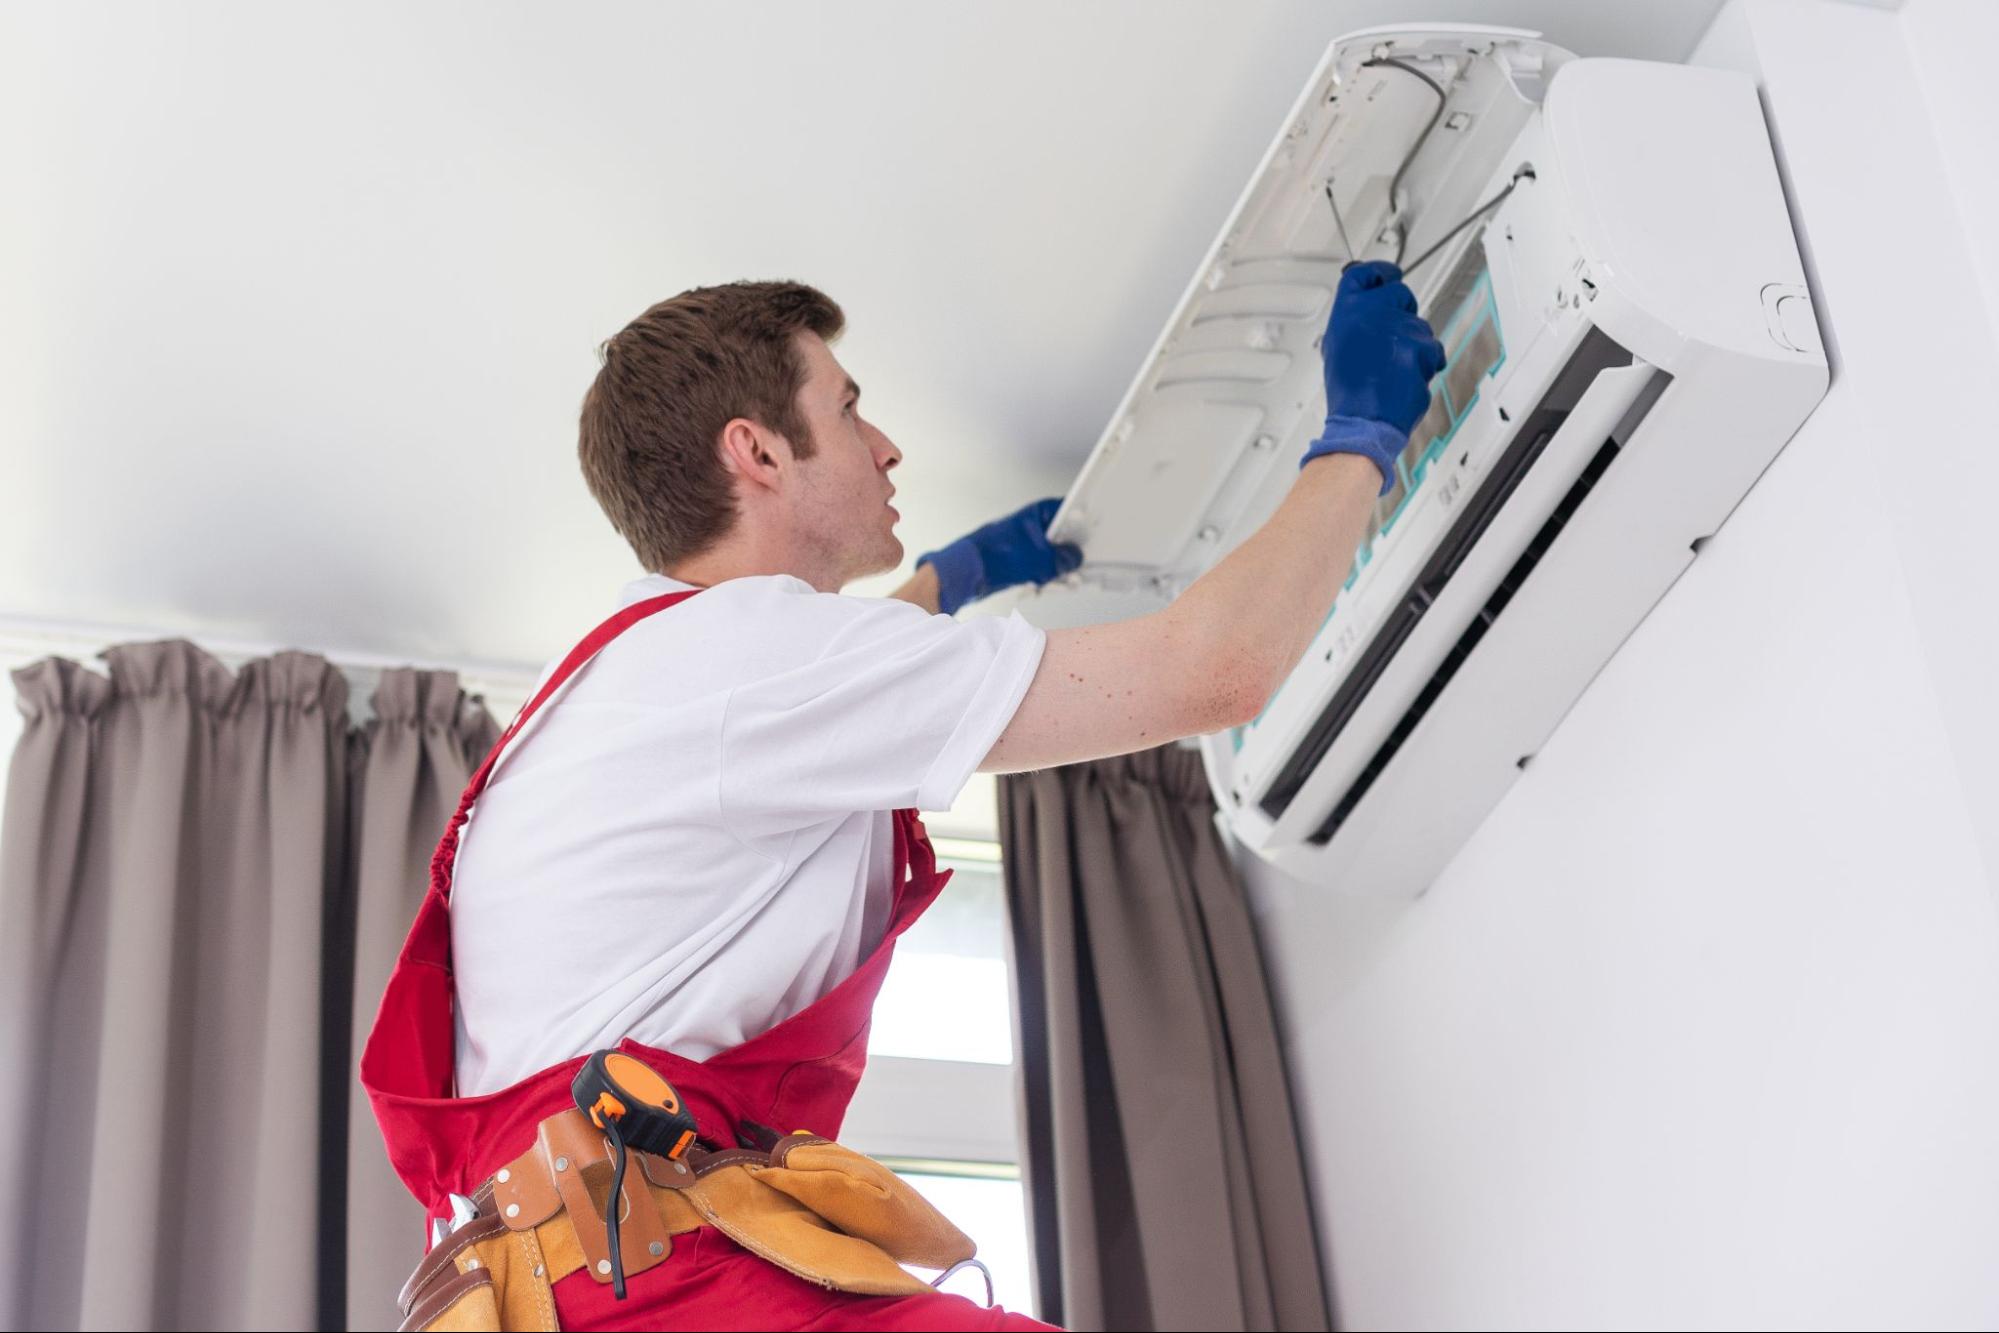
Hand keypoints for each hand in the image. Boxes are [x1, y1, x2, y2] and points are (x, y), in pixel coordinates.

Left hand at [917, 497, 1082, 614]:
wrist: (967, 572)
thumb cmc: (997, 555)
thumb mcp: (1041, 558)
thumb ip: (1065, 558)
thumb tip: (1076, 558)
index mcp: (1039, 513)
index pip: (1070, 510)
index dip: (1084, 521)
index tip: (1097, 532)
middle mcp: (1034, 525)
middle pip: (1065, 535)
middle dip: (1072, 553)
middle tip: (1080, 565)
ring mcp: (1027, 543)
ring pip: (1054, 554)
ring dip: (1059, 569)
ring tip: (1061, 580)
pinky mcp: (1021, 560)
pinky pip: (1043, 566)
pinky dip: (1047, 576)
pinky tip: (1044, 584)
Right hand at [1300, 261, 1447, 493]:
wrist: (1362, 420)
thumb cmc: (1350, 391)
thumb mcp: (1337, 347)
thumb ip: (1353, 322)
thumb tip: (1366, 307)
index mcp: (1346, 312)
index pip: (1364, 275)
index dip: (1380, 272)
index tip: (1389, 274)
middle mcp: (1371, 313)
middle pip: (1399, 293)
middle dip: (1402, 313)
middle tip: (1392, 338)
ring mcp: (1397, 327)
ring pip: (1420, 324)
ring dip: (1414, 344)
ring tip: (1394, 367)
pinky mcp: (1419, 345)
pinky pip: (1433, 348)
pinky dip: (1426, 363)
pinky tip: (1407, 376)